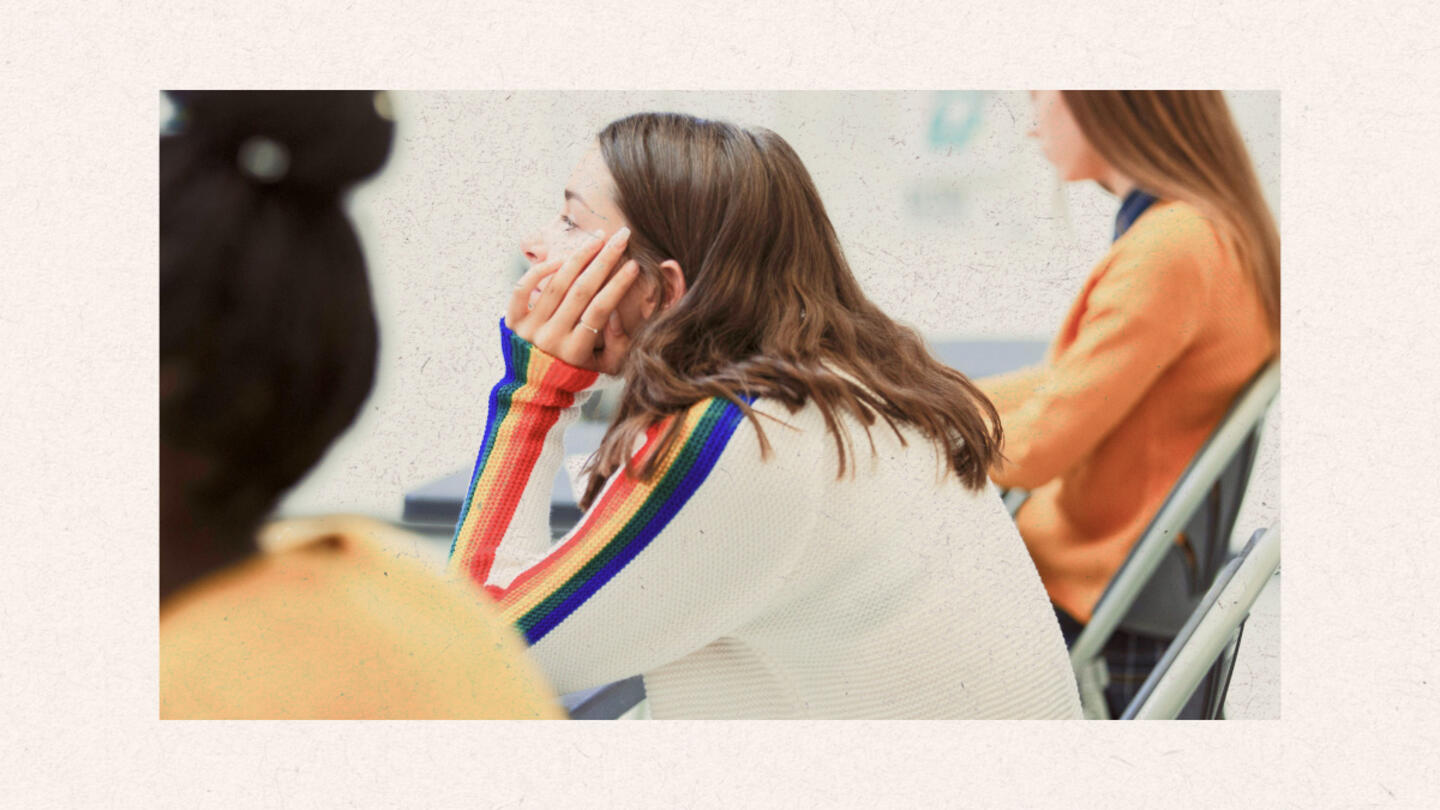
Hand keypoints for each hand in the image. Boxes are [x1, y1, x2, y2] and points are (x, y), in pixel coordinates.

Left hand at [506, 227, 639, 373]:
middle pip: (580, 290)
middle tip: (621, 237)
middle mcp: (549, 338)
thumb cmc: (577, 374)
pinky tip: (561, 259)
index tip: (634, 264)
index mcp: (574, 352)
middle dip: (604, 260)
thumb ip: (619, 345)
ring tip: (597, 239)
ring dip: (578, 257)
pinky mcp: (512, 321)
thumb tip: (617, 314)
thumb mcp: (605, 368)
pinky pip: (522, 288)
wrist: (536, 389)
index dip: (617, 285)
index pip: (599, 310)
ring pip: (555, 283)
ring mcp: (528, 328)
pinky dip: (540, 270)